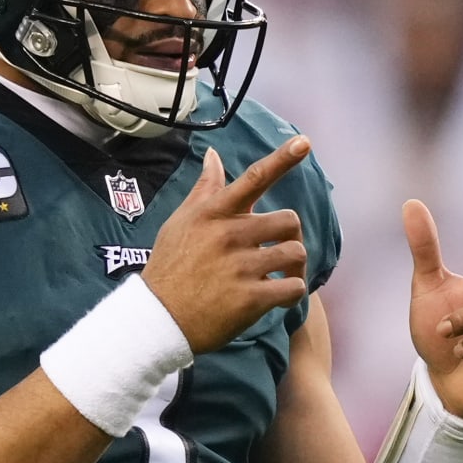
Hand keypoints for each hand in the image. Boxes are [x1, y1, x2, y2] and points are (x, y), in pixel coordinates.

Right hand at [143, 137, 311, 353]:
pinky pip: (293, 287)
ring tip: (280, 275)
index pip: (253, 179)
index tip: (304, 143)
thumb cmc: (170, 267)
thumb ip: (204, 189)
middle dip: (289, 236)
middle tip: (278, 250)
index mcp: (213, 213)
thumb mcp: (180, 222)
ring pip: (295, 253)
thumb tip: (213, 155)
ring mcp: (240, 267)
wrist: (158, 319)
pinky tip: (279, 298)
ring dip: (294, 266)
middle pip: (289, 220)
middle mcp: (229, 235)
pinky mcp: (250, 298)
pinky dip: (293, 293)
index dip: (282, 159)